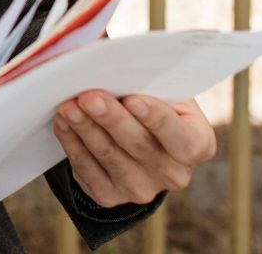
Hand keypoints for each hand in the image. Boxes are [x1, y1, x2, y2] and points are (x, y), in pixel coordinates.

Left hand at [52, 91, 214, 207]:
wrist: (140, 133)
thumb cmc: (155, 101)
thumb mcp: (166, 89)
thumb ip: (151, 82)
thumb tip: (114, 66)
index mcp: (198, 144)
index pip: (181, 138)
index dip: (156, 119)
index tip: (133, 100)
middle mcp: (174, 174)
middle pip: (139, 145)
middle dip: (111, 118)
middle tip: (89, 97)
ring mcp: (142, 189)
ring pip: (109, 156)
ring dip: (85, 129)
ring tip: (69, 106)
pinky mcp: (111, 196)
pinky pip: (87, 171)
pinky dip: (72, 143)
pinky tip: (63, 123)